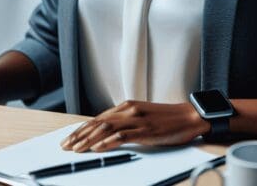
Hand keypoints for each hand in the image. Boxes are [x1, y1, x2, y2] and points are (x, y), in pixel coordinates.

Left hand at [60, 101, 209, 152]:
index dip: (81, 129)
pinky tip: (98, 148)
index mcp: (127, 106)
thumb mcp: (142, 116)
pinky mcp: (145, 130)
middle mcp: (129, 110)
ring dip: (88, 140)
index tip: (69, 139)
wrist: (190, 117)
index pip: (97, 118)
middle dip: (79, 135)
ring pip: (105, 128)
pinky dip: (107, 142)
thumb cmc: (167, 119)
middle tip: (66, 146)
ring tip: (76, 149)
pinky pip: (122, 135)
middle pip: (97, 122)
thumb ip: (125, 121)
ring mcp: (137, 120)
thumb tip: (106, 133)